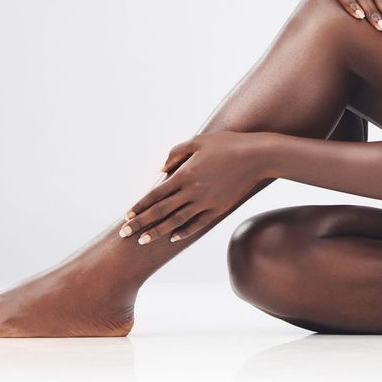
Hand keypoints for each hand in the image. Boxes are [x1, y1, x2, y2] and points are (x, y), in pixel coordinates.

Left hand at [119, 131, 268, 243]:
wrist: (256, 156)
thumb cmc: (226, 144)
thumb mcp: (198, 141)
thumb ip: (176, 153)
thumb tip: (161, 170)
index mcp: (185, 174)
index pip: (156, 194)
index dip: (140, 205)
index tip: (127, 215)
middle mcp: (192, 191)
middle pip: (161, 211)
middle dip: (141, 223)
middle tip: (124, 234)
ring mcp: (206, 202)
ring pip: (176, 221)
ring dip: (157, 232)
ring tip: (142, 240)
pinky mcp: (218, 208)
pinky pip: (197, 224)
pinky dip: (183, 232)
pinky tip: (172, 237)